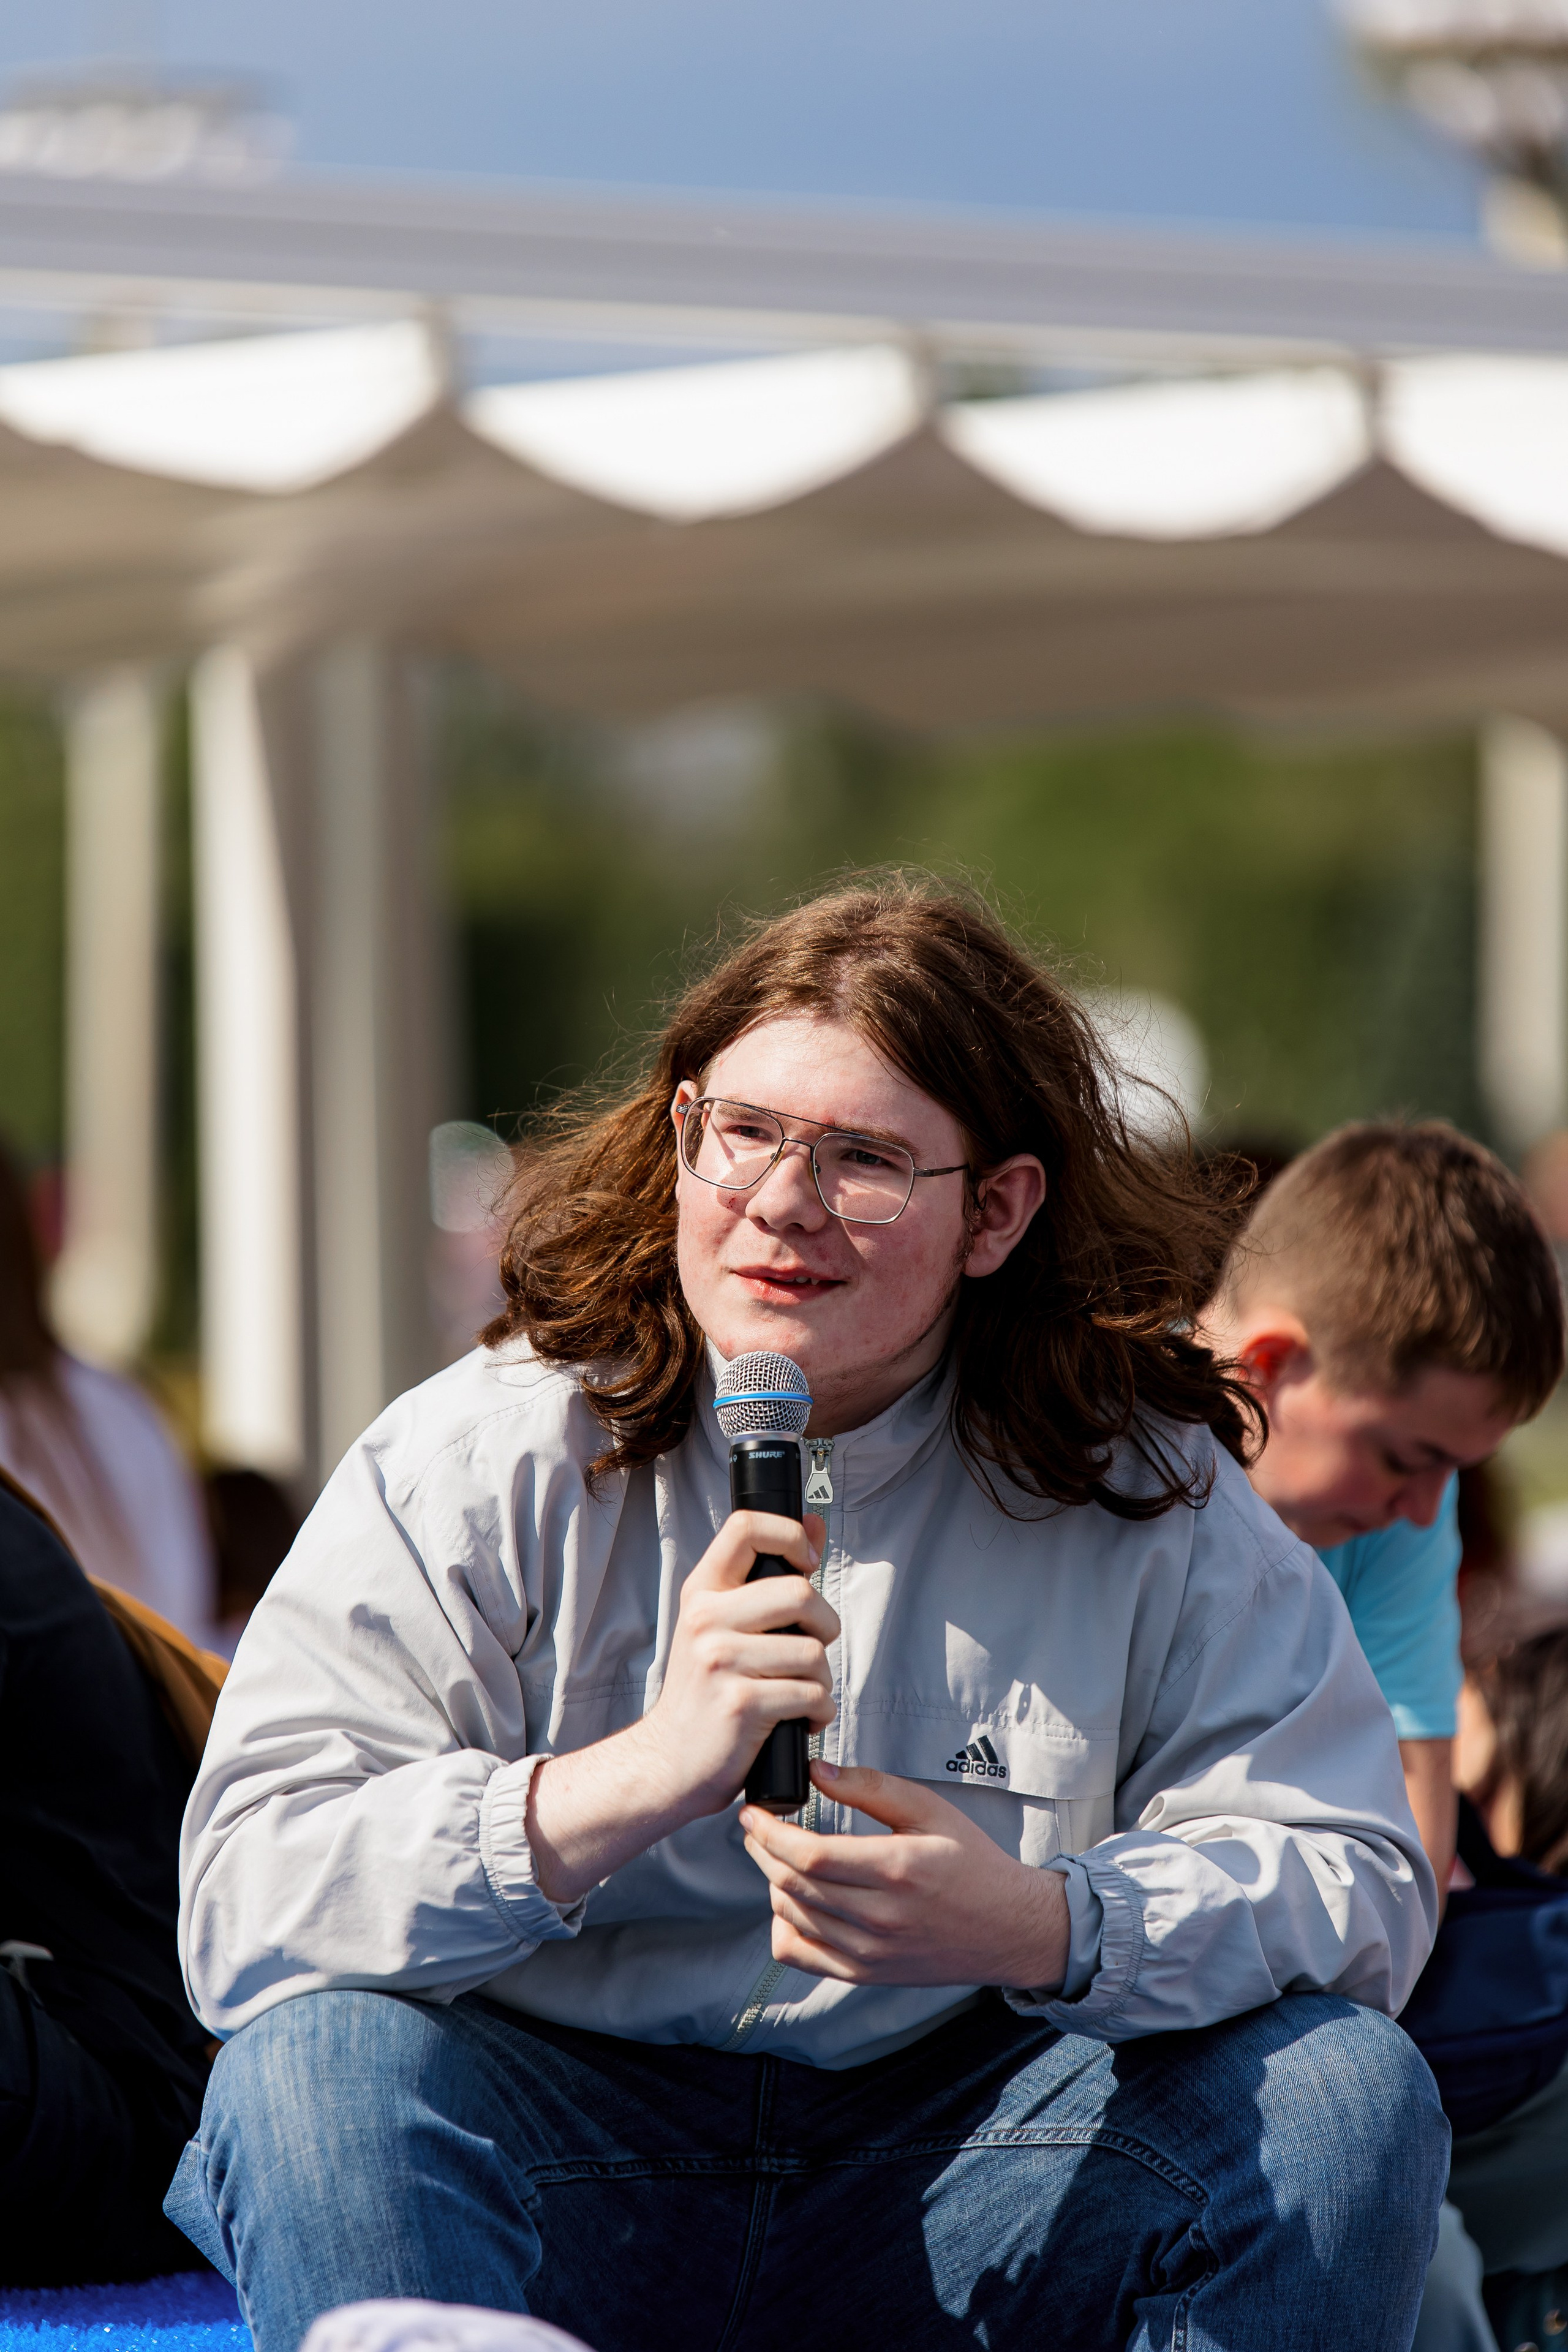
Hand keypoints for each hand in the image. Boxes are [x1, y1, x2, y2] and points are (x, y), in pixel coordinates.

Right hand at [637, 1508, 835, 1816]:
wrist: (669, 1761)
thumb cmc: (706, 1692)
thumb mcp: (724, 1625)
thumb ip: (771, 1574)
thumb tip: (815, 1522)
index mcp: (702, 1592)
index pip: (746, 1526)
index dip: (790, 1534)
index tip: (807, 1564)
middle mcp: (705, 1619)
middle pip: (799, 1592)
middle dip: (825, 1625)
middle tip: (812, 1647)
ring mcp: (720, 1660)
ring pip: (812, 1652)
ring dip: (821, 1680)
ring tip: (798, 1693)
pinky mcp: (740, 1703)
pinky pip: (812, 1695)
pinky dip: (818, 1712)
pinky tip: (797, 1720)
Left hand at [740, 1761, 1069, 1990]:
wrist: (1007, 1928)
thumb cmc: (970, 1863)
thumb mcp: (930, 1810)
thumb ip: (872, 1788)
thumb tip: (819, 1772)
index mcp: (896, 1870)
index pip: (810, 1855)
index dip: (770, 1832)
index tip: (754, 1813)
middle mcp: (880, 1918)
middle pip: (793, 1884)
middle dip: (762, 1851)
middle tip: (756, 1827)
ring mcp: (870, 1953)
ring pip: (793, 1917)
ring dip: (772, 1882)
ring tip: (776, 1856)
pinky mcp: (866, 1974)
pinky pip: (802, 1955)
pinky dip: (784, 1926)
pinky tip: (792, 1901)